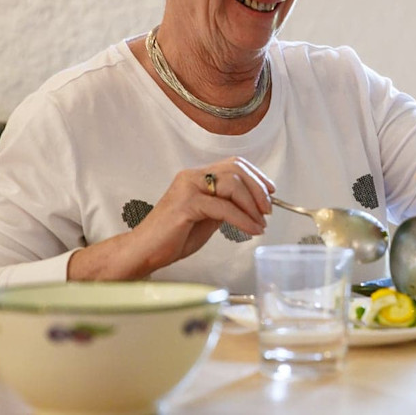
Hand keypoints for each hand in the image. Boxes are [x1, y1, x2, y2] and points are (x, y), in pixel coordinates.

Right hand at [68, 156, 274, 279]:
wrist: (144, 252)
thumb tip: (252, 203)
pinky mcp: (186, 204)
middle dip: (258, 189)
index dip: (256, 176)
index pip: (233, 164)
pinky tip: (252, 230)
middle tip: (268, 210)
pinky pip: (223, 208)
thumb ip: (225, 205)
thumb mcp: (207, 218)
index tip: (271, 192)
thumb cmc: (173, 238)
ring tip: (260, 223)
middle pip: (235, 170)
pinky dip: (243, 219)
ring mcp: (188, 188)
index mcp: (197, 176)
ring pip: (232, 185)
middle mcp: (192, 176)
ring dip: (252, 205)